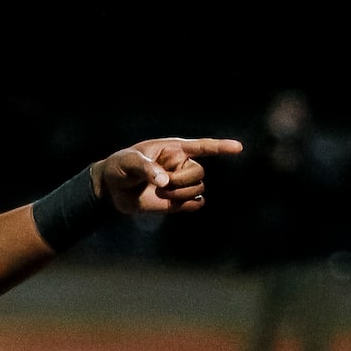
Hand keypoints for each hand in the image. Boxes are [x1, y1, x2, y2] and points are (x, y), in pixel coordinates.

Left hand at [96, 137, 243, 214]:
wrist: (112, 188)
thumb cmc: (119, 167)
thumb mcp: (128, 162)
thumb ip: (146, 168)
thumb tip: (164, 181)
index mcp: (173, 148)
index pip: (202, 146)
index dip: (221, 146)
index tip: (239, 148)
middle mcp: (181, 164)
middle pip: (200, 173)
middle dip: (182, 181)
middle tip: (161, 184)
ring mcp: (180, 182)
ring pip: (199, 189)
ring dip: (180, 194)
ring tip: (160, 192)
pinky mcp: (177, 200)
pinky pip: (197, 203)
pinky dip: (188, 204)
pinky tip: (173, 202)